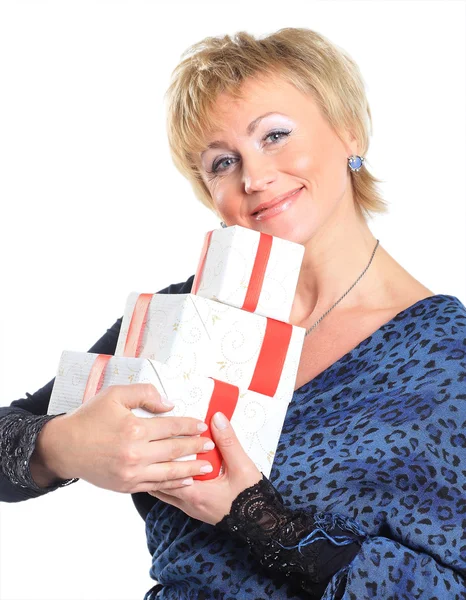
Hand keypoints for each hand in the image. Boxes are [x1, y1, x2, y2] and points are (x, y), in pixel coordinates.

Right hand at [40, 383, 214, 493]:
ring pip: (169, 472)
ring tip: (207, 467)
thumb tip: (169, 404)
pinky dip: (172, 484)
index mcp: (134, 429)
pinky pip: (155, 486)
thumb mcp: (114, 395)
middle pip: (174, 450)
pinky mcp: (126, 485)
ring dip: (190, 469)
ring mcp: (131, 473)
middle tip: (211, 445)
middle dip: (196, 447)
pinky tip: (185, 481)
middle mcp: (135, 453)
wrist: (64, 447)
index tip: (202, 425)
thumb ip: (144, 394)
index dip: (189, 425)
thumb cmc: (89, 417)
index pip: (171, 426)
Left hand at [149, 411, 261, 524]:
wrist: (262, 523)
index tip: (165, 437)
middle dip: (158, 464)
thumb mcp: (242, 466)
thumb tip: (216, 418)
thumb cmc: (251, 498)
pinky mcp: (197, 510)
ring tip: (165, 455)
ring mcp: (191, 509)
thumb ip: (228, 441)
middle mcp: (188, 504)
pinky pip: (176, 496)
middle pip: (160, 483)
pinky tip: (179, 469)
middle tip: (160, 444)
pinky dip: (173, 482)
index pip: (167, 472)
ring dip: (165, 474)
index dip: (164, 454)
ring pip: (166, 491)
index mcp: (195, 493)